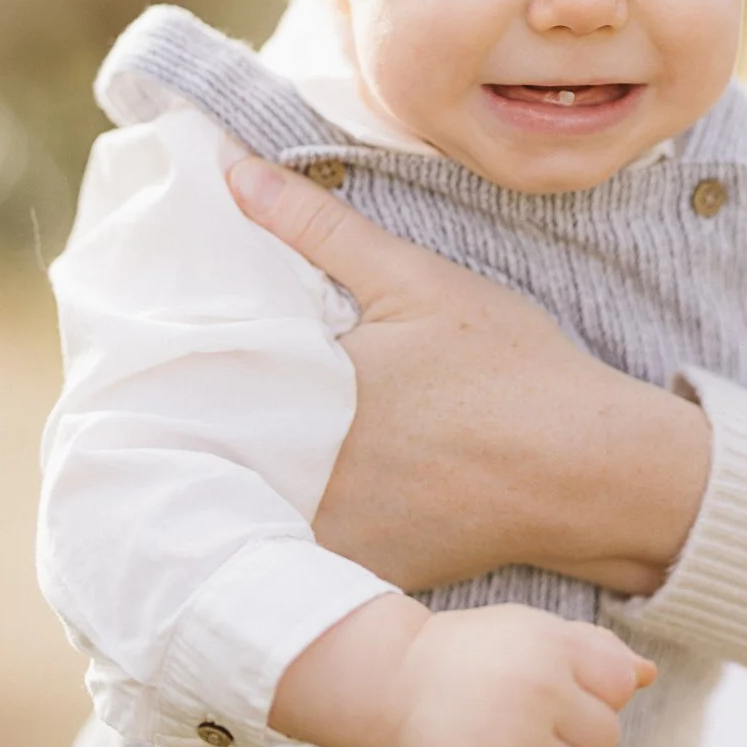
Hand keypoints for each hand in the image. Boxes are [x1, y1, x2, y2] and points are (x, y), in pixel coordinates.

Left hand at [226, 157, 709, 594]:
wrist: (589, 469)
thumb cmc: (509, 370)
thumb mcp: (417, 282)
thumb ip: (320, 228)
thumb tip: (234, 171)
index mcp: (306, 396)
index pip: (207, 378)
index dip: (181, 364)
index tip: (157, 350)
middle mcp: (305, 476)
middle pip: (222, 447)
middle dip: (203, 423)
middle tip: (178, 399)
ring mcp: (332, 537)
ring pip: (255, 504)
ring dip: (241, 477)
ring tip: (224, 446)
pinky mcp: (362, 574)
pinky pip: (302, 550)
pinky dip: (292, 522)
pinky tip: (297, 490)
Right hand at [271, 593, 654, 746]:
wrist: (390, 678)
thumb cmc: (471, 654)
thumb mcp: (532, 632)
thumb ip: (594, 650)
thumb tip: (648, 675)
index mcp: (554, 645)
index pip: (621, 688)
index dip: (592, 695)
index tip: (553, 690)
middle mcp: (540, 688)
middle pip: (605, 740)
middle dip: (573, 737)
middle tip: (525, 723)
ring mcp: (515, 739)